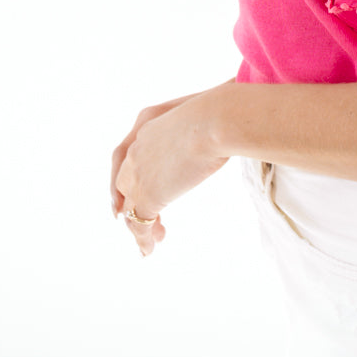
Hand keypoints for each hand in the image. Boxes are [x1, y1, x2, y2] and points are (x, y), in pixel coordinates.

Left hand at [111, 87, 229, 255]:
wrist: (218, 120)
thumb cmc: (227, 107)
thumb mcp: (210, 109)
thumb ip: (210, 119)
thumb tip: (235, 109)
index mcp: (148, 118)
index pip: (128, 149)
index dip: (127, 172)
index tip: (130, 188)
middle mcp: (137, 144)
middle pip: (122, 180)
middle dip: (128, 201)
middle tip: (139, 218)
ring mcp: (138, 170)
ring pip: (129, 204)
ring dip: (137, 224)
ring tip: (149, 242)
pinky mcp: (147, 194)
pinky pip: (138, 222)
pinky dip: (141, 238)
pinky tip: (149, 249)